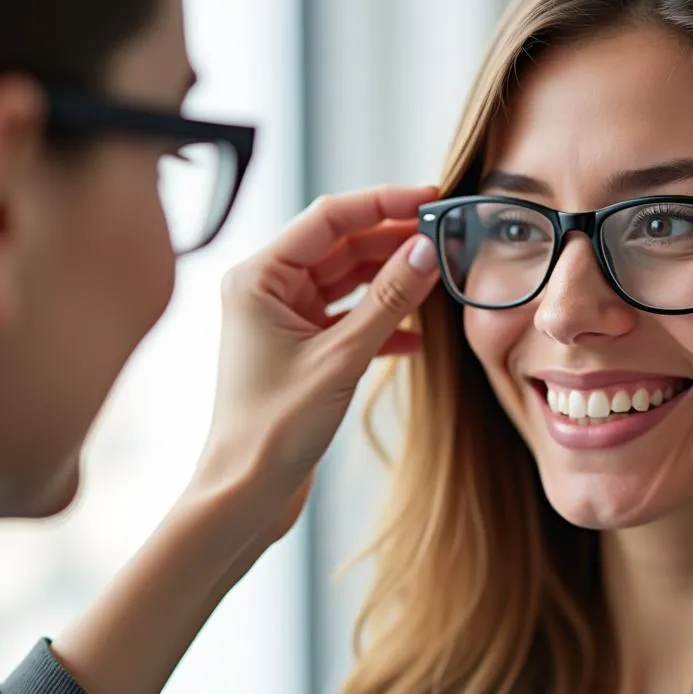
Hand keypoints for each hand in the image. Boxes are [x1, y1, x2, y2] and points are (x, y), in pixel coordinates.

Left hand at [182, 185, 439, 550]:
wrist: (245, 495)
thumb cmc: (272, 430)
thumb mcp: (341, 358)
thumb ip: (388, 300)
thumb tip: (428, 249)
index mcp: (258, 277)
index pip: (329, 217)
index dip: (383, 203)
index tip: (432, 198)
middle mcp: (267, 290)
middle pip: (341, 245)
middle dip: (394, 241)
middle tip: (447, 238)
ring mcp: (284, 319)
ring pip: (349, 281)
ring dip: (392, 281)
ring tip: (440, 277)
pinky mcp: (302, 349)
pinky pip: (349, 319)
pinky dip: (382, 324)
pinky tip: (416, 339)